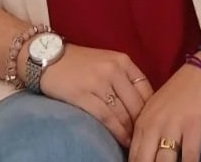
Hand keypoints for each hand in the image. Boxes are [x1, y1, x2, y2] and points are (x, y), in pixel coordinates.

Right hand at [37, 45, 153, 147]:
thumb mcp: (106, 62)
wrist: (48, 56)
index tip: (153, 124)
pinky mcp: (83, 95)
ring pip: (123, 114)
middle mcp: (113, 69)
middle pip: (137, 104)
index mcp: (122, 60)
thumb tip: (142, 107)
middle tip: (146, 138)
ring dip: (131, 132)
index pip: (146, 89)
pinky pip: (107, 118)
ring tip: (136, 144)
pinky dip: (117, 132)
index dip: (152, 110)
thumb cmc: (79, 63)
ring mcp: (98, 82)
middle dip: (142, 124)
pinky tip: (122, 141)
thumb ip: (123, 79)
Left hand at [128, 62, 200, 161]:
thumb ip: (148, 134)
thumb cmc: (180, 93)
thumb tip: (141, 158)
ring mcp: (173, 126)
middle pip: (144, 161)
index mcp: (142, 123)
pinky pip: (189, 158)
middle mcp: (153, 125)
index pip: (133, 158)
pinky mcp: (193, 127)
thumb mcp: (156, 111)